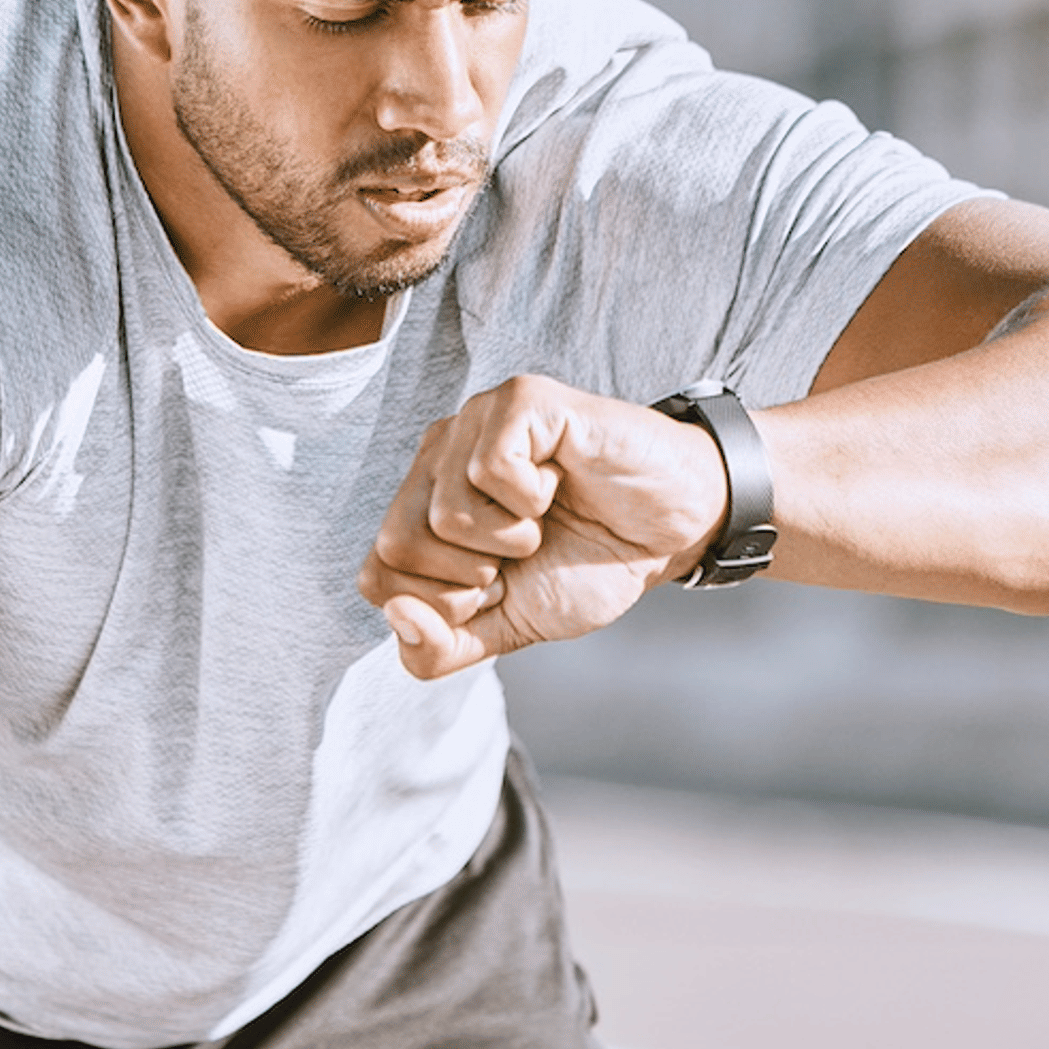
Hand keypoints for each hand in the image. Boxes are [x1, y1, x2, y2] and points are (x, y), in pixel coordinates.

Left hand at [357, 376, 733, 678]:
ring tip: (544, 518)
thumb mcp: (506, 627)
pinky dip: (531, 501)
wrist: (674, 533)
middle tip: (522, 552)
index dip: (442, 604)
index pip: (374, 576)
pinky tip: (557, 484)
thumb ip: (439, 649)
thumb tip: (398, 616)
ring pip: (442, 512)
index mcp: (421, 504)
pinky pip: (488, 468)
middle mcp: (437, 455)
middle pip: (396, 544)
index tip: (499, 583)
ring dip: (510, 539)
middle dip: (471, 577)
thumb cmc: (591, 564)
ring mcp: (475, 420)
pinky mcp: (520, 399)